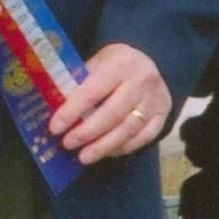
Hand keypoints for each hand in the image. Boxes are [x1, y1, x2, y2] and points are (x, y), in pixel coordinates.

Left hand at [48, 43, 169, 163]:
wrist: (151, 61)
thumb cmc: (115, 64)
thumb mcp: (98, 61)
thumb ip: (81, 81)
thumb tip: (56, 107)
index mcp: (119, 65)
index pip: (92, 91)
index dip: (72, 111)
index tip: (55, 127)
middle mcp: (140, 82)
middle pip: (112, 114)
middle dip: (87, 133)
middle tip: (68, 144)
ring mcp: (154, 101)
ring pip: (128, 129)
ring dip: (104, 146)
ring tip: (84, 156)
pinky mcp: (162, 116)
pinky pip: (144, 137)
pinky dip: (124, 147)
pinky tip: (107, 153)